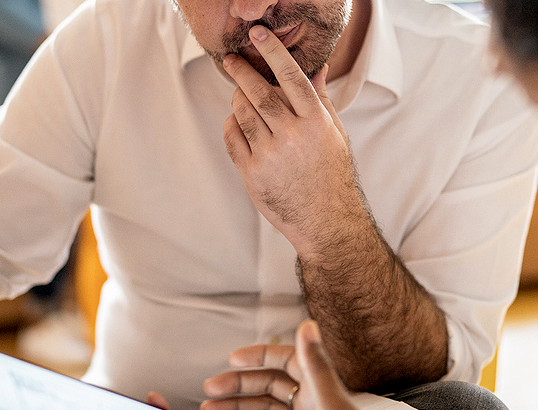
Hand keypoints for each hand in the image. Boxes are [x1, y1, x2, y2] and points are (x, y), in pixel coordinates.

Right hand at [211, 321, 404, 409]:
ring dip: (236, 409)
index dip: (259, 356)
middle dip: (238, 385)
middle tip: (211, 388)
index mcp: (320, 391)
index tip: (234, 358)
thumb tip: (308, 326)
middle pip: (268, 387)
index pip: (285, 361)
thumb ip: (316, 365)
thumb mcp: (332, 405)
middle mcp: (311, 408)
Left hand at [222, 25, 364, 257]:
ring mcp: (270, 155)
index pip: (291, 76)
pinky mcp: (252, 173)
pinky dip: (230, 125)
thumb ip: (320, 100)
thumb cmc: (331, 174)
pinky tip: (236, 122)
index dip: (272, 52)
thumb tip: (317, 68)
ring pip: (242, 114)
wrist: (325, 220)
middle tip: (232, 60)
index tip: (258, 35)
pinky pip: (232, 139)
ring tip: (240, 95)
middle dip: (242, 72)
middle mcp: (292, 135)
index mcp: (316, 121)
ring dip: (237, 100)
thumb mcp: (334, 134)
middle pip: (259, 93)